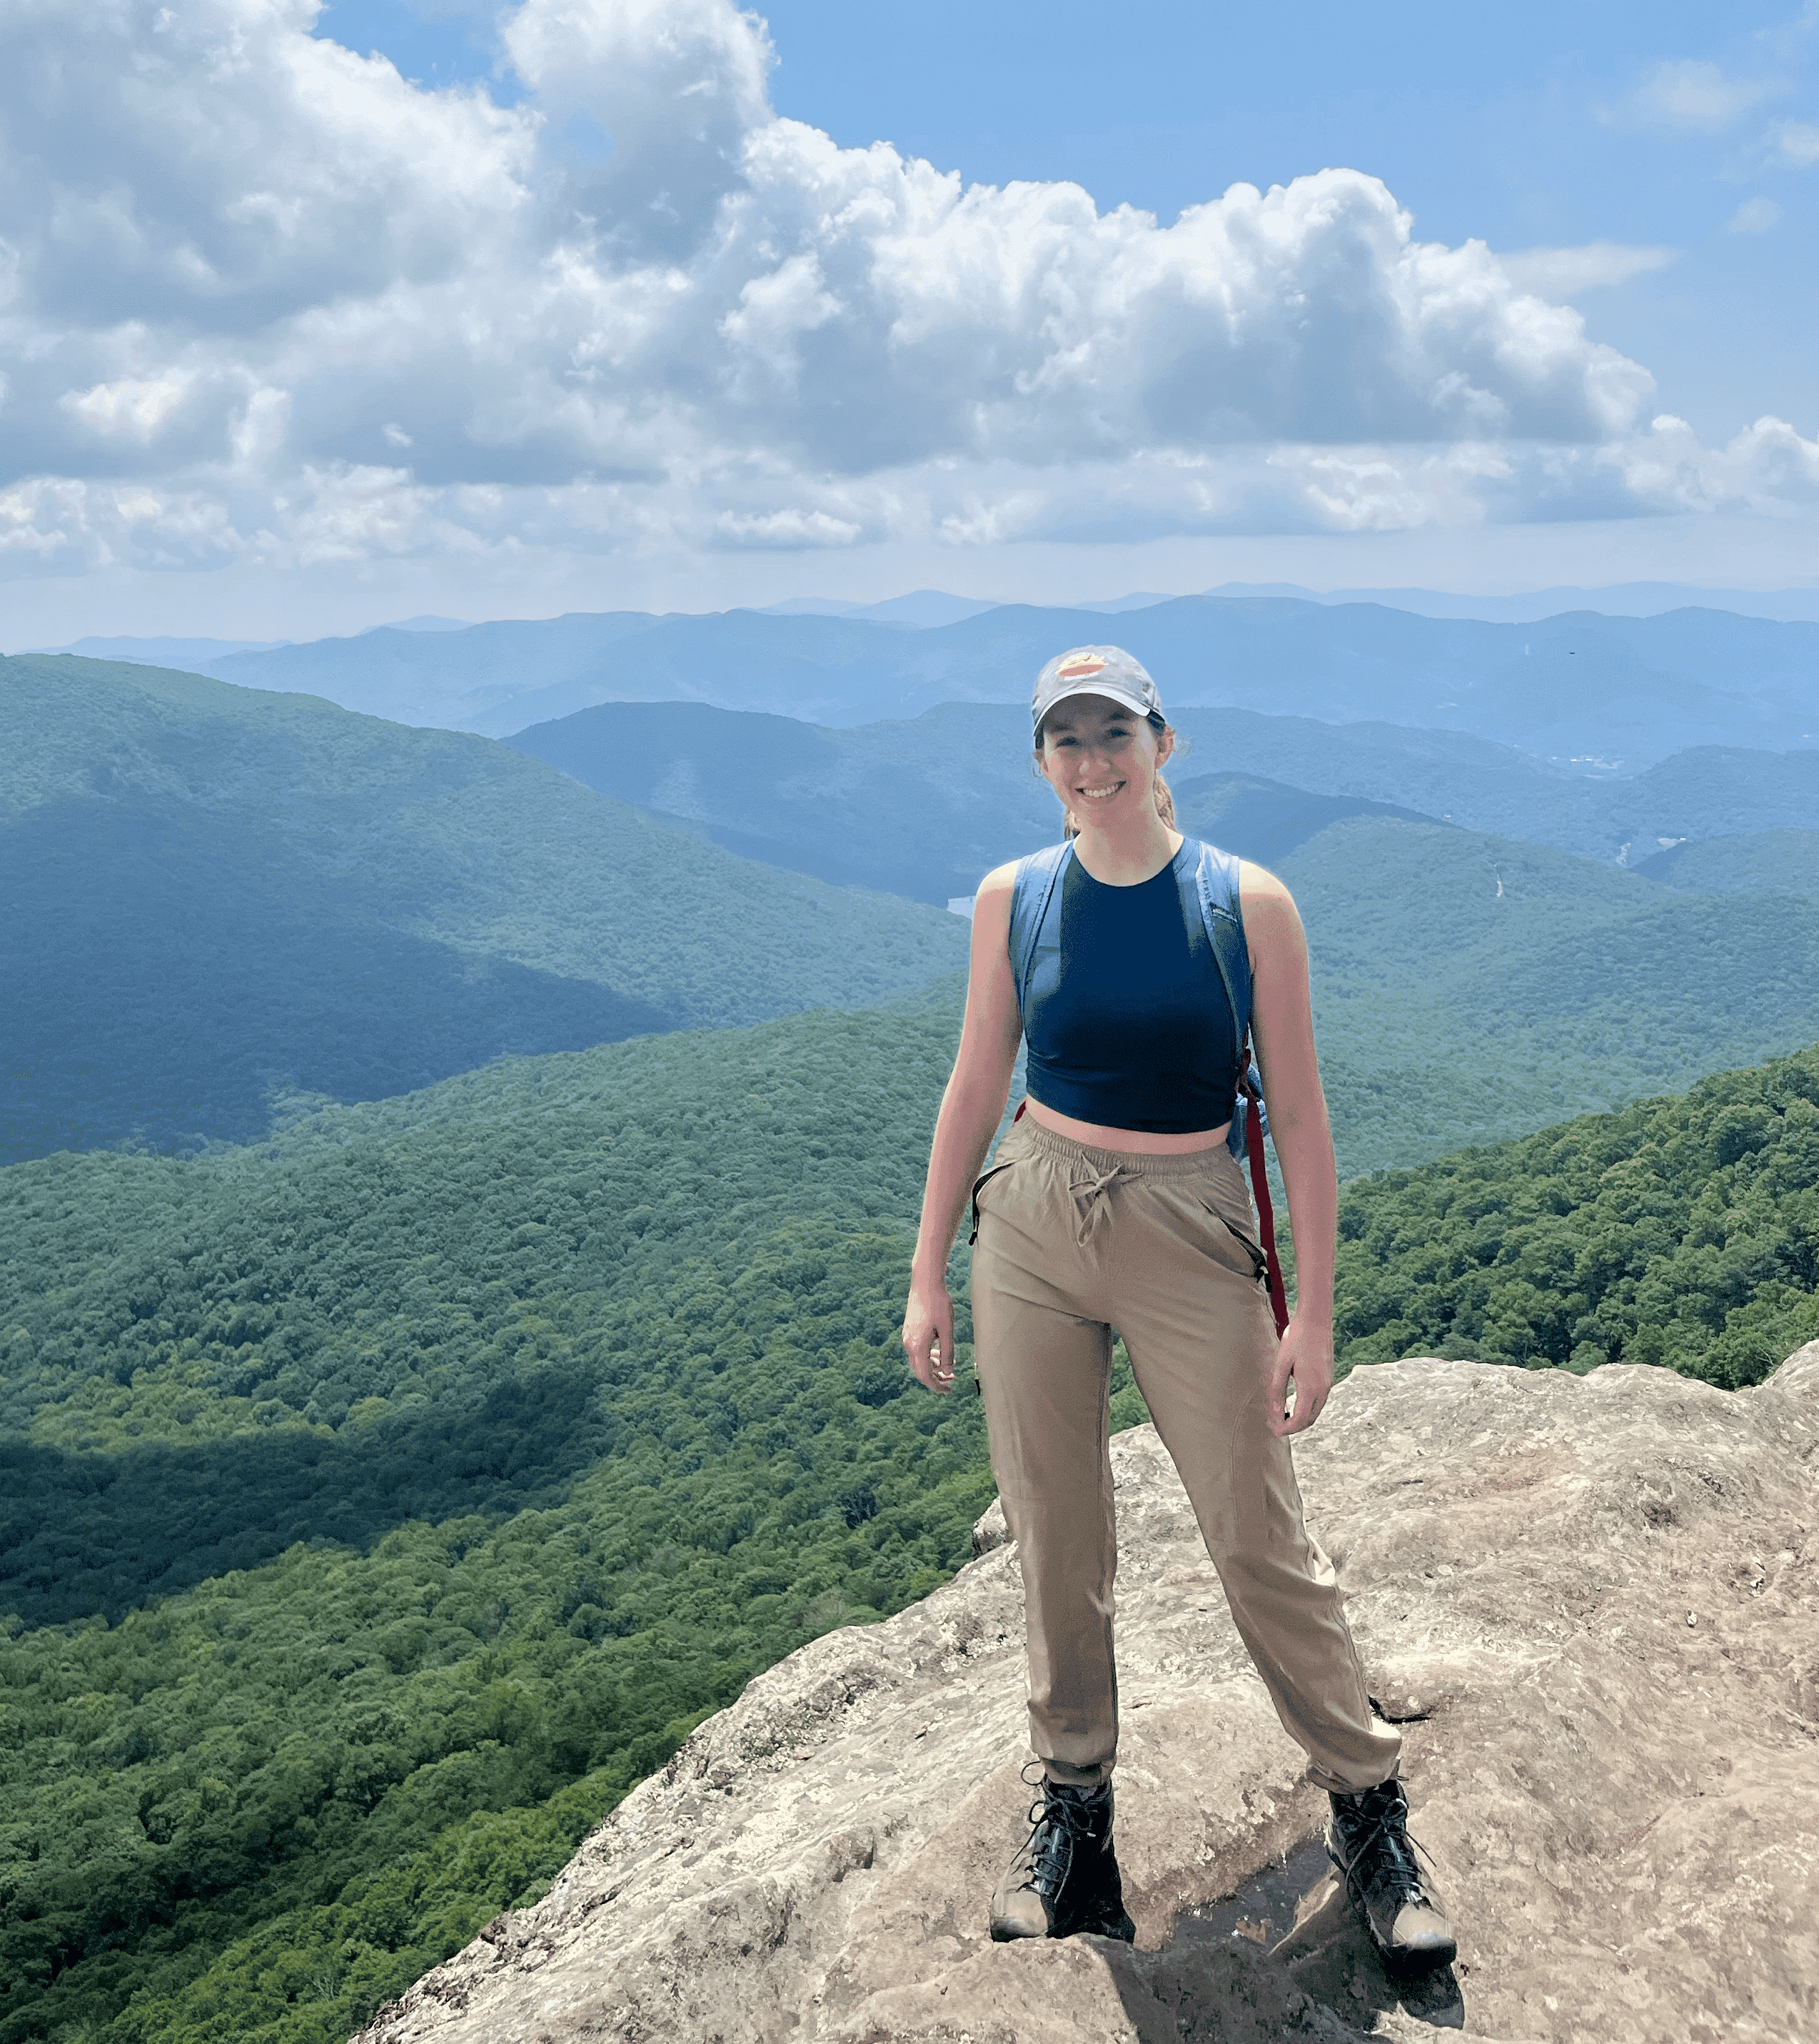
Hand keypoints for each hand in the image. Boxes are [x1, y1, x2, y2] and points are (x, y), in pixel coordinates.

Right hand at [901, 1275, 958, 1394]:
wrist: (925, 1282)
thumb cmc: (939, 1304)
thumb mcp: (947, 1330)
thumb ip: (948, 1353)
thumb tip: (948, 1373)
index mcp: (917, 1346)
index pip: (925, 1375)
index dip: (936, 1386)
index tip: (948, 1391)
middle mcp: (908, 1343)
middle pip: (920, 1370)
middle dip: (936, 1377)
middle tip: (953, 1380)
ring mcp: (907, 1336)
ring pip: (919, 1360)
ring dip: (934, 1366)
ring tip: (951, 1366)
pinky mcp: (909, 1330)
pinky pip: (917, 1350)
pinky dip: (929, 1355)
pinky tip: (940, 1352)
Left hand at [1265, 1312, 1333, 1436]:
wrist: (1316, 1321)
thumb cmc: (1295, 1340)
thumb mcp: (1281, 1365)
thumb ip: (1277, 1390)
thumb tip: (1274, 1413)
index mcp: (1311, 1387)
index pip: (1301, 1419)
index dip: (1288, 1429)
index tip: (1275, 1432)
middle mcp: (1323, 1389)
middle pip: (1310, 1419)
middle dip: (1294, 1427)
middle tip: (1277, 1427)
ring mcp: (1328, 1383)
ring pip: (1316, 1411)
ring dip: (1302, 1418)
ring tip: (1284, 1417)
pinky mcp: (1329, 1377)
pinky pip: (1319, 1401)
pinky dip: (1308, 1408)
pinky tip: (1295, 1403)